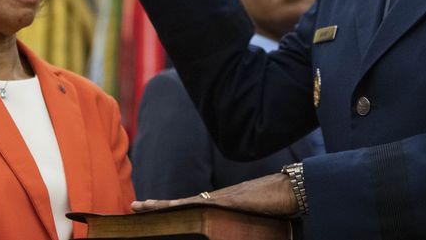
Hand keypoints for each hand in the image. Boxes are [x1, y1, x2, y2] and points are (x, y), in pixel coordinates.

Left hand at [131, 173, 297, 216]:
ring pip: (181, 204)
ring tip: (138, 207)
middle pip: (180, 205)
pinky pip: (192, 205)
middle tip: (133, 207)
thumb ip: (237, 228)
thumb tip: (230, 234)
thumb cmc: (277, 209)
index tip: (150, 209)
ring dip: (159, 207)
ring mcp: (218, 201)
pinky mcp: (222, 203)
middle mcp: (216, 202)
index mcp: (221, 207)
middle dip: (157, 207)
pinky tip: (160, 209)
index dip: (169, 210)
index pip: (189, 208)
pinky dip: (174, 207)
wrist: (291, 192)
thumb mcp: (252, 224)